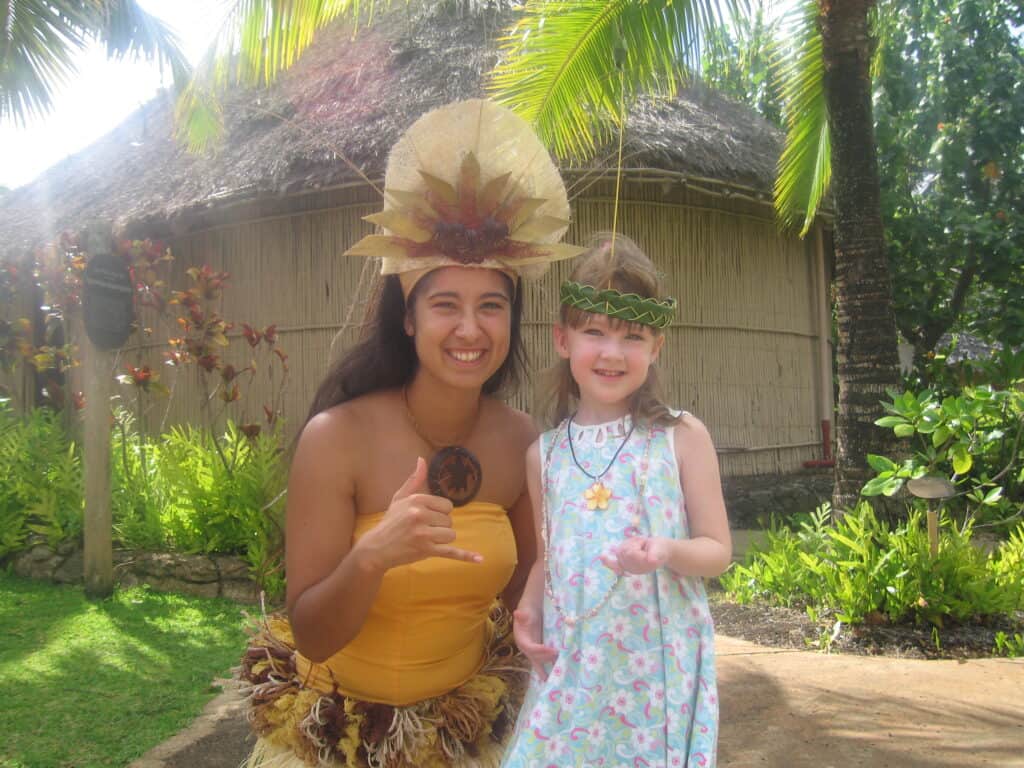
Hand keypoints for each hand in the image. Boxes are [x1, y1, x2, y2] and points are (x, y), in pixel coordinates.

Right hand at [355, 457, 482, 570]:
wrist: (377, 548)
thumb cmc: (390, 522)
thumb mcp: (399, 498)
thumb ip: (415, 480)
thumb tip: (422, 459)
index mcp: (417, 500)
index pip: (447, 506)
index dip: (439, 513)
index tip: (426, 517)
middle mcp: (420, 516)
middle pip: (449, 521)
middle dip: (439, 527)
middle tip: (421, 530)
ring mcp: (424, 534)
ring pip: (451, 535)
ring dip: (441, 540)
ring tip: (425, 540)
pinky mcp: (426, 550)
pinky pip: (451, 552)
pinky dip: (466, 556)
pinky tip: (480, 559)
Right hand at [513, 608, 557, 679]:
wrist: (530, 609)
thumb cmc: (528, 609)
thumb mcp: (525, 610)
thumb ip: (522, 615)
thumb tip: (517, 613)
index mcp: (521, 639)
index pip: (530, 648)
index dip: (540, 651)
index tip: (552, 650)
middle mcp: (526, 648)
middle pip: (535, 657)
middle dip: (546, 659)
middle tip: (559, 658)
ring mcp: (532, 650)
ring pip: (539, 662)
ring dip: (547, 668)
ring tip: (557, 674)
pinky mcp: (539, 650)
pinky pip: (543, 661)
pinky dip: (548, 667)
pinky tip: (556, 673)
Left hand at [600, 536, 669, 575]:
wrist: (660, 552)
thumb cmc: (660, 548)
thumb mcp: (660, 548)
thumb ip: (655, 554)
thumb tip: (652, 560)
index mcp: (643, 566)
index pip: (631, 553)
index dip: (636, 544)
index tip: (644, 543)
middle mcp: (635, 569)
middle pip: (624, 552)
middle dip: (631, 544)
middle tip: (642, 544)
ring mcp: (629, 568)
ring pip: (620, 552)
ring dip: (628, 545)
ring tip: (639, 546)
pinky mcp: (625, 565)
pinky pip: (614, 564)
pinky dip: (608, 561)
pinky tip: (602, 556)